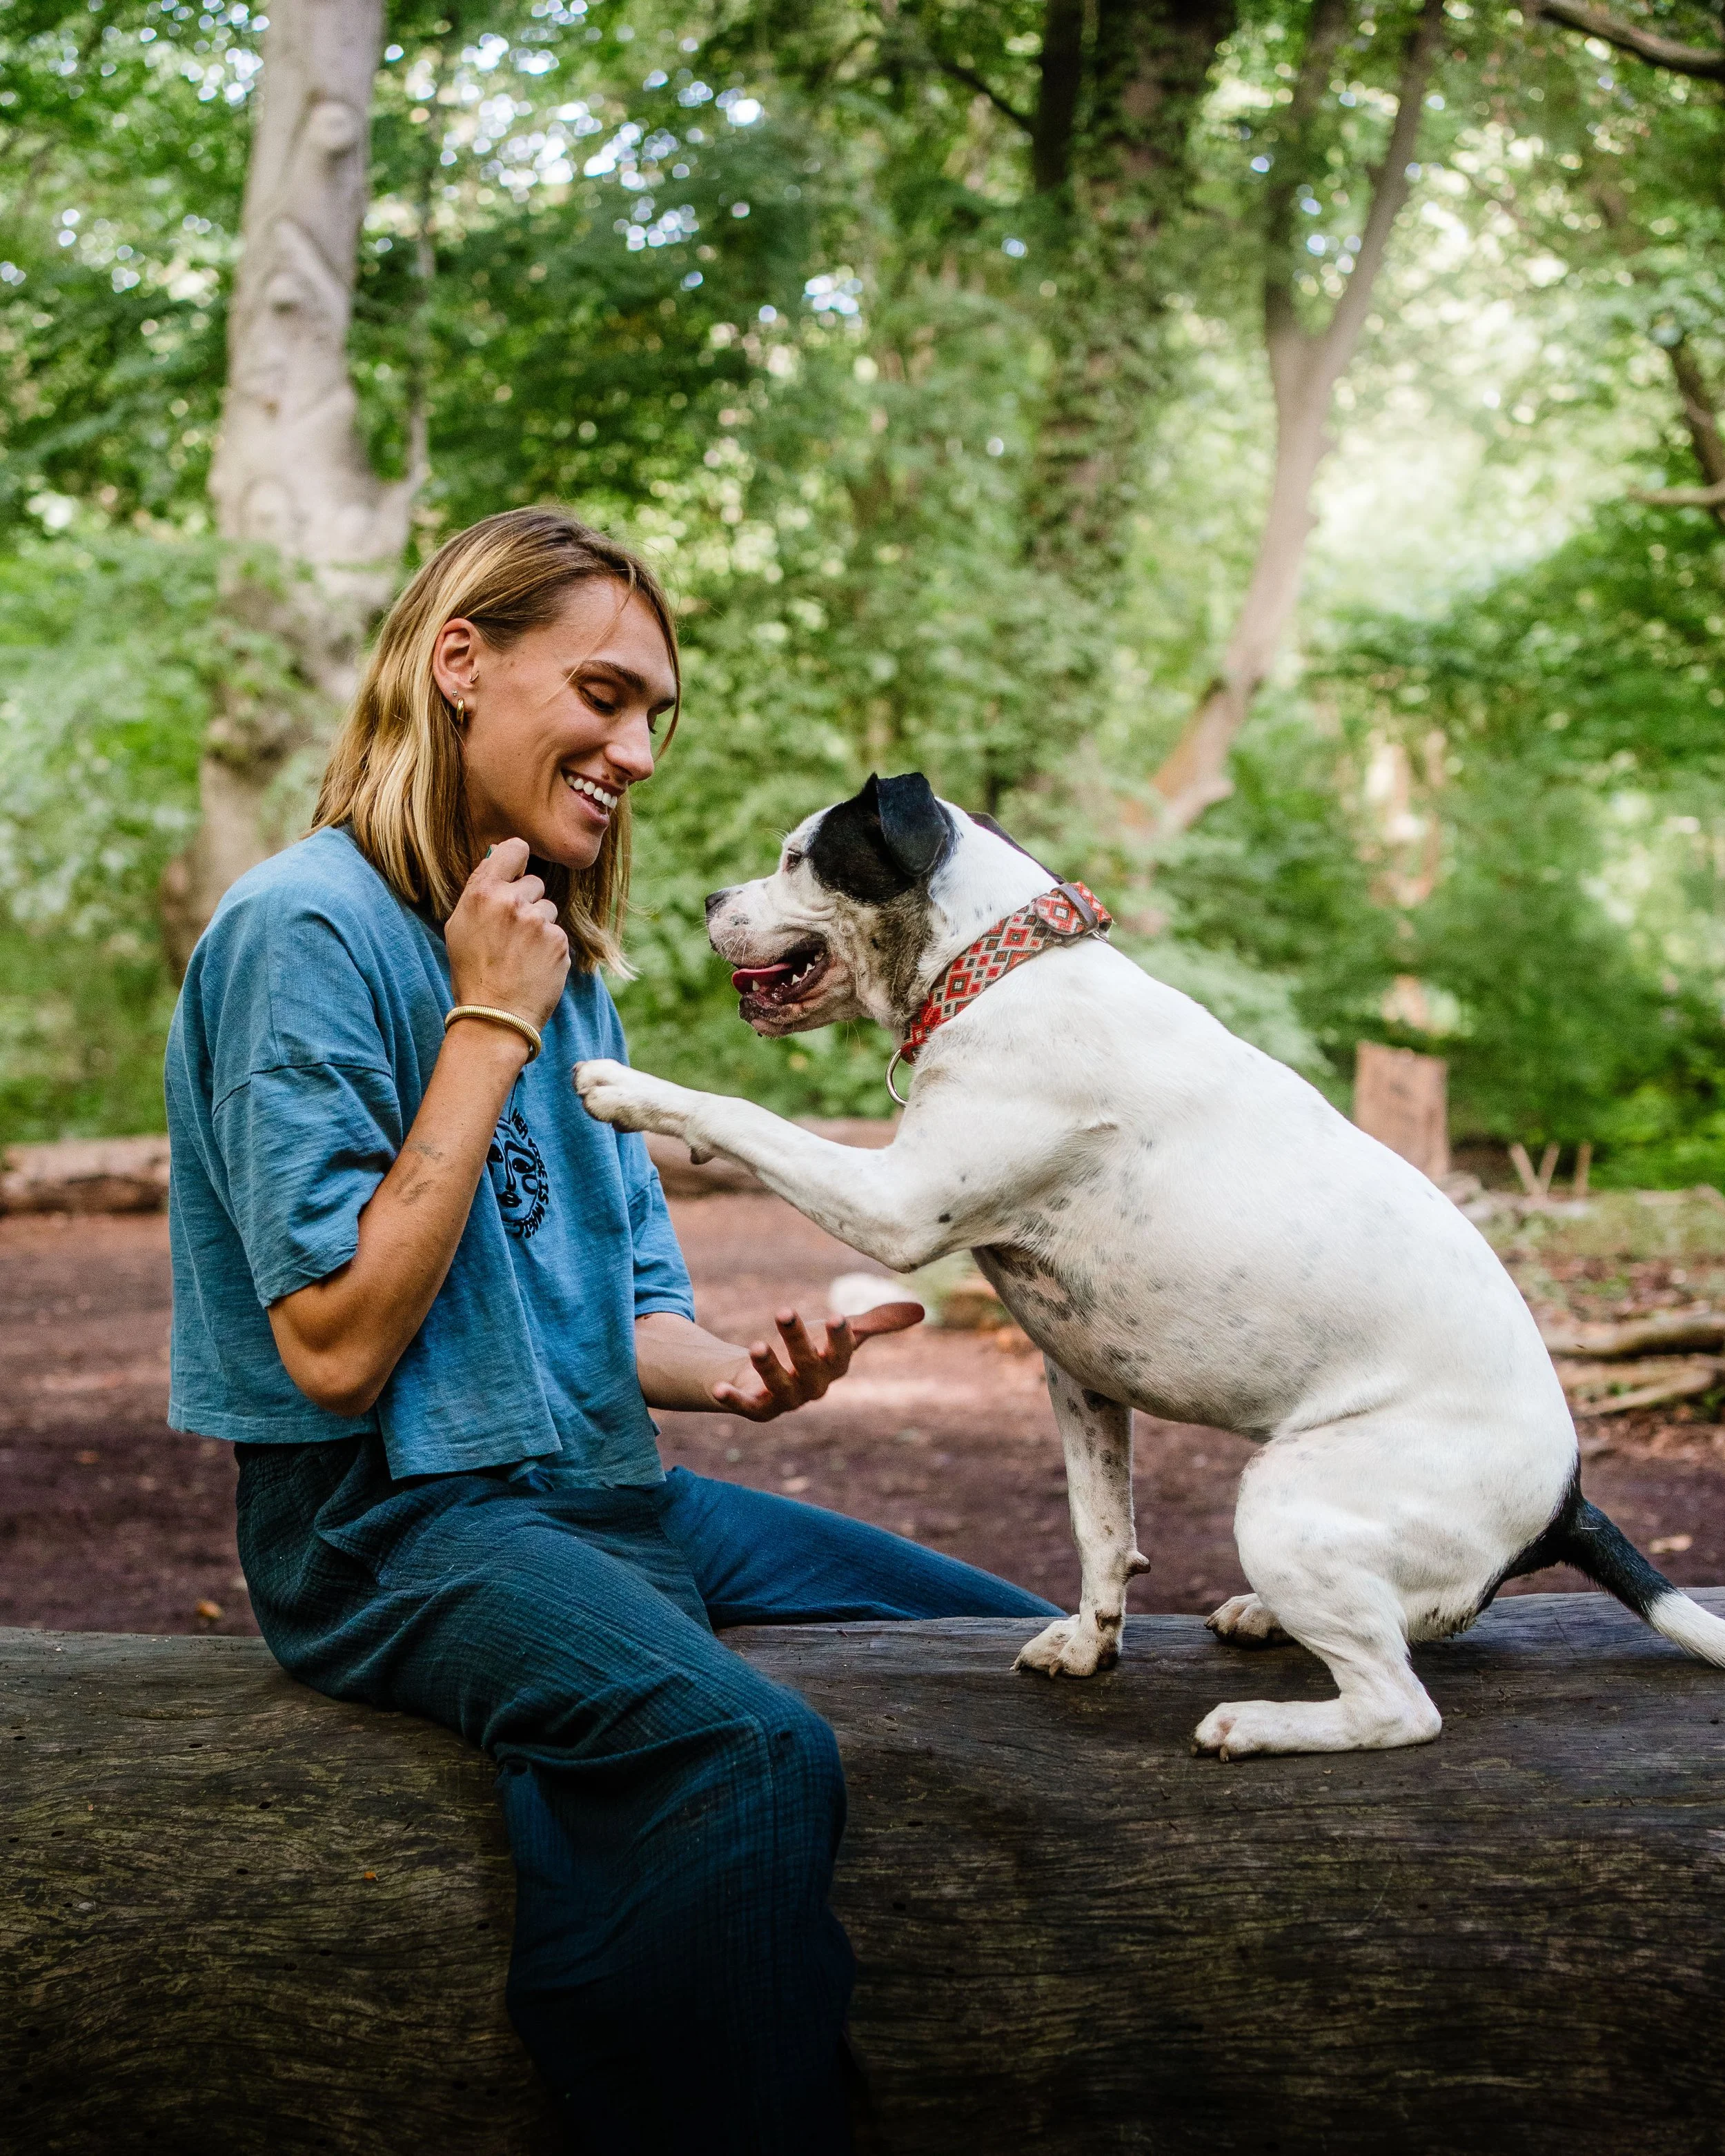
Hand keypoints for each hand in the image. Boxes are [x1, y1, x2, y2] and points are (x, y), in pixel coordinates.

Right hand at [445, 838, 569, 1029]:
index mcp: (482, 892)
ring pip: (549, 909)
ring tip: (521, 954)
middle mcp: (510, 901)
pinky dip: (550, 948)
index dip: (518, 860)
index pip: (514, 848)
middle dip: (528, 902)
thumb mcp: (460, 926)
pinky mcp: (558, 941)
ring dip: (540, 926)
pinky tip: (534, 966)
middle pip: (535, 882)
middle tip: (511, 933)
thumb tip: (496, 858)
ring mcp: (537, 921)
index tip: (517, 873)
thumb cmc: (472, 972)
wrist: (494, 1016)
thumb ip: (480, 890)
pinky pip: (558, 933)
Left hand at [712, 1301, 923, 1421]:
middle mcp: (812, 1386)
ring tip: (756, 1345)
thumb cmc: (807, 1352)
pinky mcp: (757, 1408)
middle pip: (807, 1364)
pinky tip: (717, 1388)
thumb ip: (876, 1323)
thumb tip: (921, 1309)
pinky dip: (733, 1399)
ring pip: (779, 1385)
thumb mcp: (837, 1334)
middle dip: (796, 1340)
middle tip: (783, 1310)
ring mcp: (785, 1399)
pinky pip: (746, 1406)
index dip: (839, 1337)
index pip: (841, 1351)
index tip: (835, 1316)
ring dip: (768, 1367)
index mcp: (833, 1366)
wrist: (765, 1376)